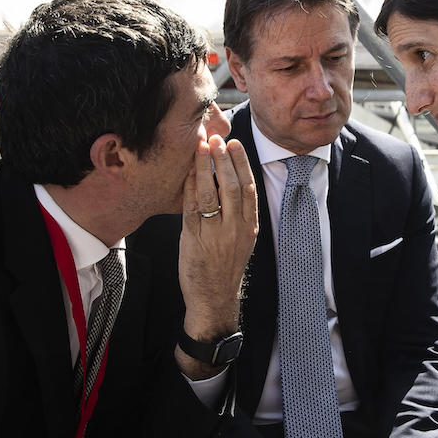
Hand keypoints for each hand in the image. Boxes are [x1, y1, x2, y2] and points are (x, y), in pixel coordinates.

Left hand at [176, 133, 257, 378]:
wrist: (214, 299)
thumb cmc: (224, 266)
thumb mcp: (240, 240)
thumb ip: (237, 213)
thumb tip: (227, 181)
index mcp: (249, 227)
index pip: (248, 189)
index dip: (242, 164)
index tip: (235, 145)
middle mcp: (235, 229)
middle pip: (232, 186)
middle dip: (224, 160)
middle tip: (217, 139)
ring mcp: (215, 234)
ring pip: (212, 193)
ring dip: (206, 167)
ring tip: (201, 147)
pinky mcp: (194, 239)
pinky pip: (192, 208)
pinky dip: (191, 187)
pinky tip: (188, 172)